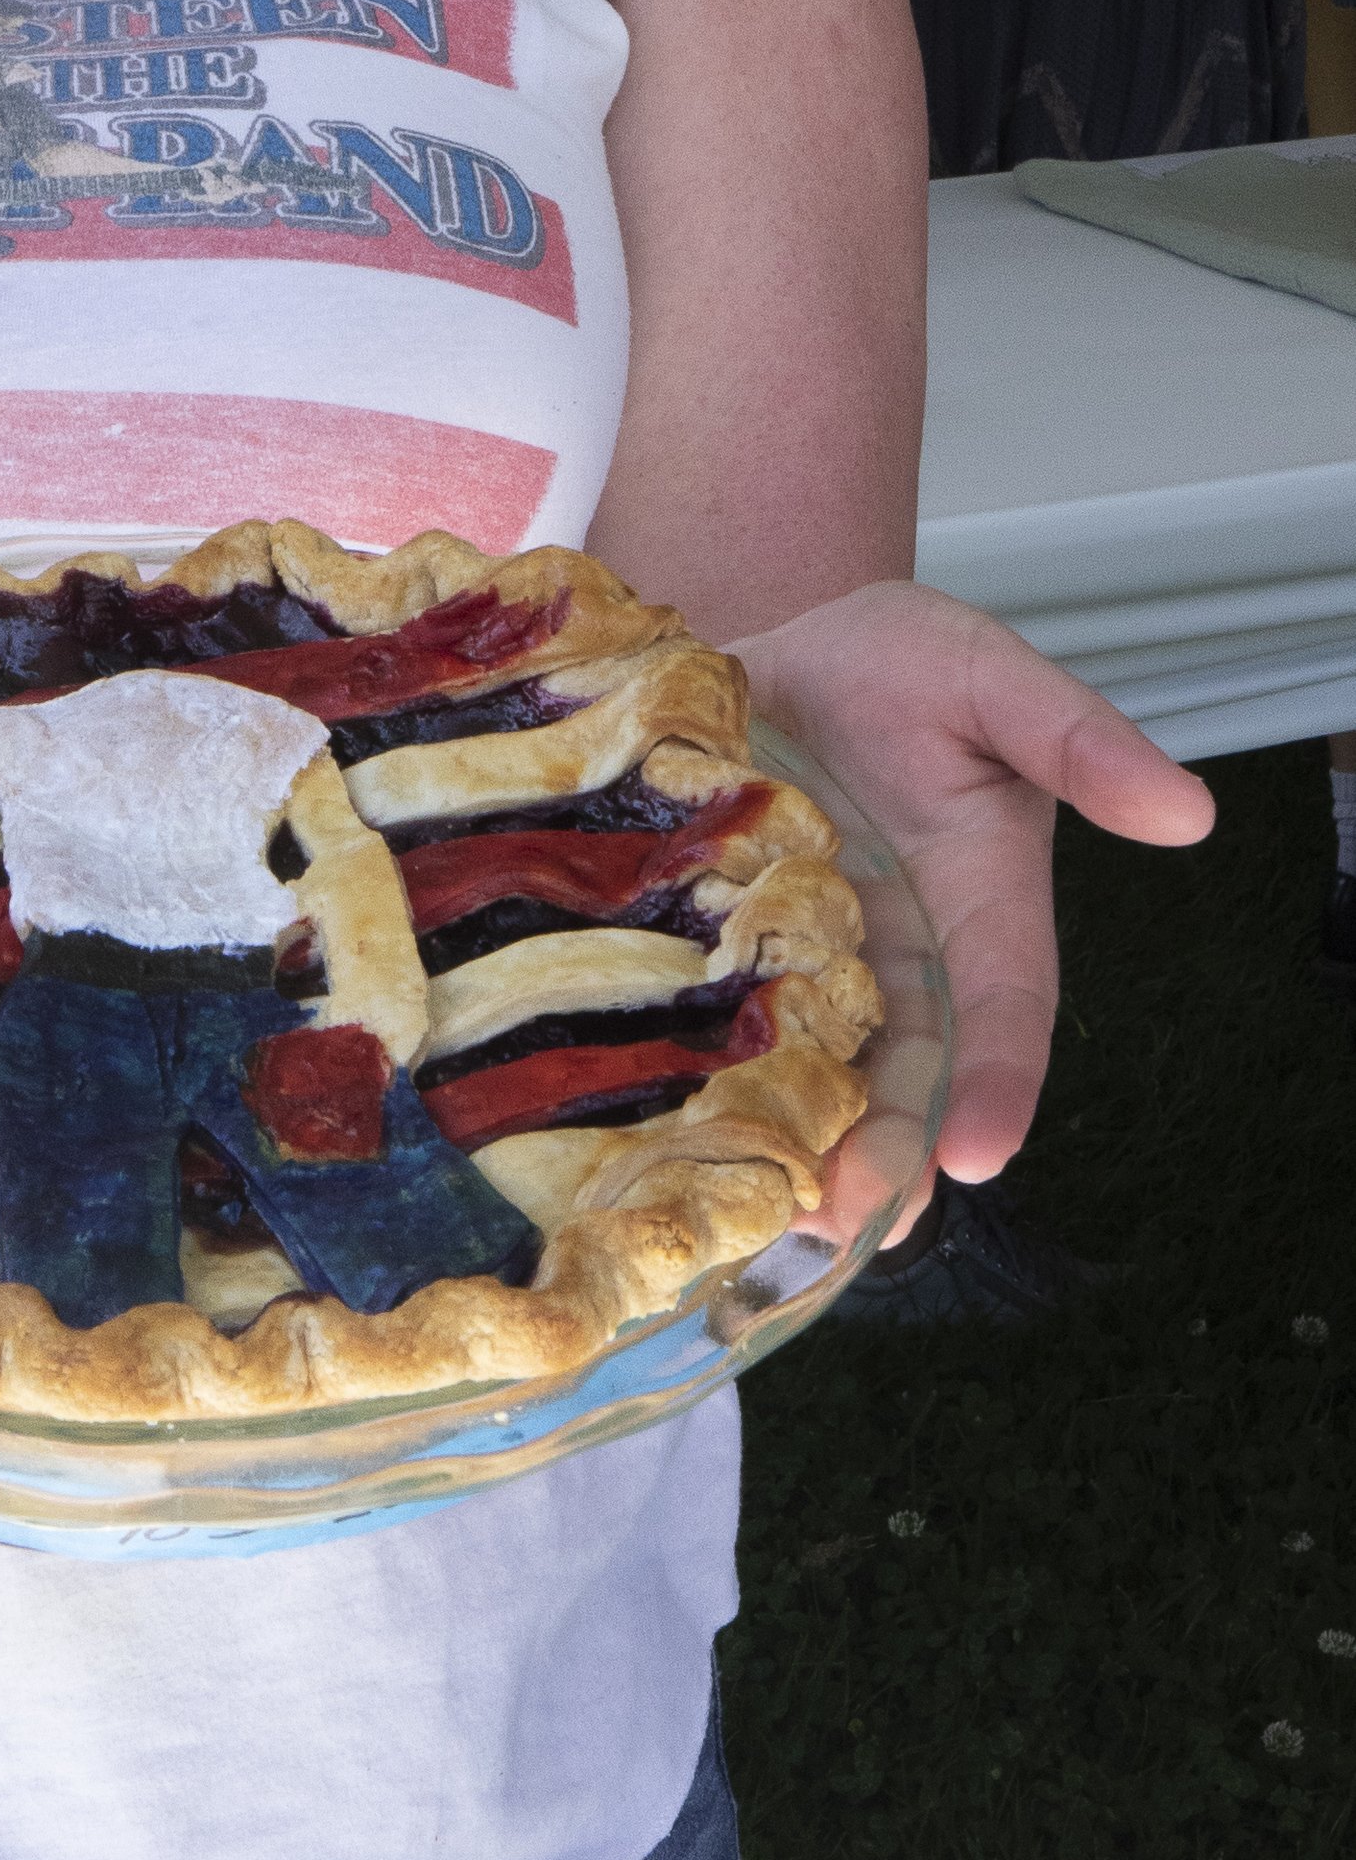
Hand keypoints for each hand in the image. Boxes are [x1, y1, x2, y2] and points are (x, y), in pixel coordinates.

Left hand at [732, 583, 1212, 1240]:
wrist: (774, 644)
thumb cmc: (900, 663)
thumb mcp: (989, 676)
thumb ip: (1077, 739)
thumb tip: (1186, 809)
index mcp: (980, 903)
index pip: (1005, 1008)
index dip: (997, 1081)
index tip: (977, 1152)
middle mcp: (898, 953)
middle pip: (903, 1071)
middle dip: (883, 1151)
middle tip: (850, 1214)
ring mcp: (806, 960)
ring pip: (813, 1073)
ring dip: (793, 1143)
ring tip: (766, 1214)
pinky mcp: (723, 949)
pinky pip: (719, 1027)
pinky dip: (705, 1084)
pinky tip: (672, 1140)